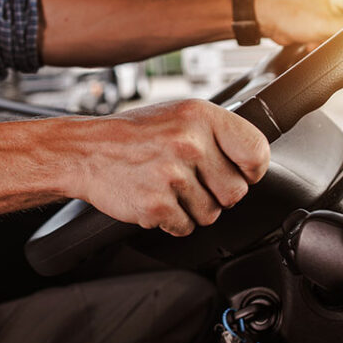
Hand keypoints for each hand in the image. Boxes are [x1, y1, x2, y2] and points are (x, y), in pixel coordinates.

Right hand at [69, 99, 269, 235]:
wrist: (86, 151)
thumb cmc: (136, 134)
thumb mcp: (181, 116)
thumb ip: (218, 134)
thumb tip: (254, 161)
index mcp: (201, 115)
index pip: (256, 150)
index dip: (252, 169)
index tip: (242, 173)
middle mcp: (189, 142)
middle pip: (236, 192)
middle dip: (218, 194)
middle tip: (193, 182)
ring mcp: (172, 174)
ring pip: (211, 214)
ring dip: (193, 209)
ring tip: (169, 188)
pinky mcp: (155, 203)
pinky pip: (185, 227)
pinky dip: (172, 221)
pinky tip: (157, 199)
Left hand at [256, 0, 342, 47]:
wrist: (271, 21)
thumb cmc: (295, 16)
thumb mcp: (330, 25)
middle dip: (340, 35)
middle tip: (327, 36)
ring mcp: (334, 10)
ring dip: (329, 40)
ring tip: (316, 38)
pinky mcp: (325, 22)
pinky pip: (332, 37)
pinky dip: (322, 42)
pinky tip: (311, 41)